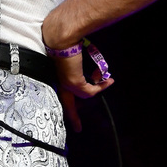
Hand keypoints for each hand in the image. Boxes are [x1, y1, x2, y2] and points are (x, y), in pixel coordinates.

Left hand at [42, 5, 112, 132]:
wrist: (61, 37)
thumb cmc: (67, 40)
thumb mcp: (74, 55)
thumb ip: (80, 65)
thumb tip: (94, 73)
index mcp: (57, 73)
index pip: (60, 90)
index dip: (66, 102)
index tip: (69, 112)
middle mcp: (59, 81)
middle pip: (66, 104)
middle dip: (73, 117)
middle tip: (78, 129)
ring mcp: (66, 84)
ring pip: (84, 94)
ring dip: (97, 87)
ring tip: (107, 79)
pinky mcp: (73, 83)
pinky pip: (91, 91)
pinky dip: (101, 86)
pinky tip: (108, 81)